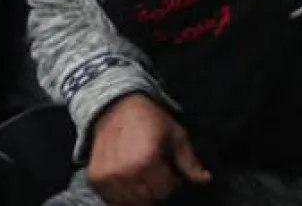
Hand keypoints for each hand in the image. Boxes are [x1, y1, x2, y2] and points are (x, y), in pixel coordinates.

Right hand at [87, 94, 210, 205]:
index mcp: (147, 161)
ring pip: (130, 203)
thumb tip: (205, 179)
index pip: (165, 190)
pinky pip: (112, 199)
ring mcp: (108, 177)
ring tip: (143, 173)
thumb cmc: (149, 119)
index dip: (172, 181)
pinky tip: (129, 178)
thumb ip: (189, 161)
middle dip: (156, 188)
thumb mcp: (175, 135)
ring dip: (139, 193)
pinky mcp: (95, 179)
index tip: (170, 170)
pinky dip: (122, 194)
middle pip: (147, 200)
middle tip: (157, 172)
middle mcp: (125, 172)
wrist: (116, 106)